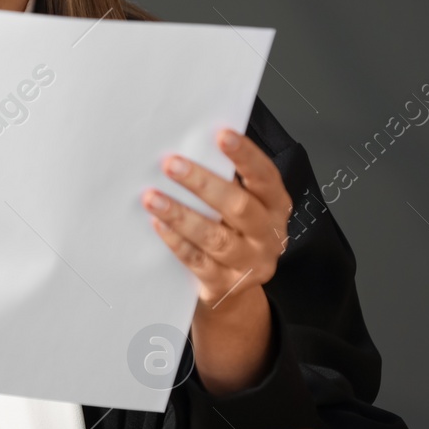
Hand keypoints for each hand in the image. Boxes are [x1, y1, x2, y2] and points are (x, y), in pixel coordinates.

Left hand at [143, 128, 291, 393]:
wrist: (234, 293)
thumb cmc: (234, 234)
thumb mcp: (242, 208)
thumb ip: (228, 181)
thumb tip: (191, 146)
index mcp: (275, 207)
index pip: (265, 177)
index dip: (246, 156)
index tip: (222, 135)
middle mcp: (267, 235)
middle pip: (238, 207)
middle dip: (204, 184)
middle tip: (172, 164)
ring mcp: (248, 263)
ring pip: (215, 237)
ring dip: (181, 215)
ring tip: (153, 197)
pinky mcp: (224, 284)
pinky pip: (197, 262)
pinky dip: (177, 242)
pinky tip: (158, 224)